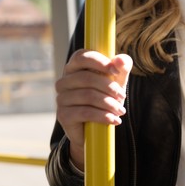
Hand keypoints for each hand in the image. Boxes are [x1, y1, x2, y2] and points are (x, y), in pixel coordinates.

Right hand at [55, 49, 132, 168]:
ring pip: (88, 96)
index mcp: (74, 68)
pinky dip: (103, 116)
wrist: (96, 129)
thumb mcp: (117, 82)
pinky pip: (85, 112)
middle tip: (122, 96)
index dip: (99, 61)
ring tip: (121, 111)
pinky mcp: (63, 115)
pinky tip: (114, 120)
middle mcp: (64, 82)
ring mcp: (61, 98)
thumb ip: (121, 68)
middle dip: (109, 87)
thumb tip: (121, 60)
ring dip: (109, 104)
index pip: (82, 56)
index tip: (116, 71)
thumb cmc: (106, 98)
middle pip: (87, 78)